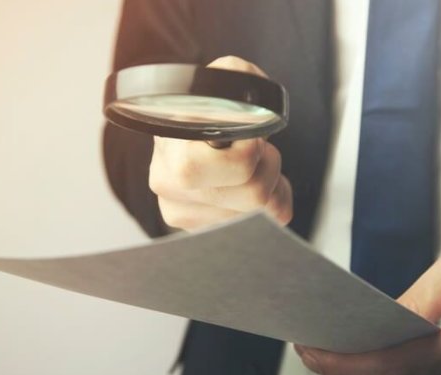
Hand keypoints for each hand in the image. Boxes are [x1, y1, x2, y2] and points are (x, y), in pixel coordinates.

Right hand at [149, 56, 292, 230]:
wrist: (195, 129)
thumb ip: (236, 76)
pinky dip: (273, 201)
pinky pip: (263, 223)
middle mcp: (167, 185)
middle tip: (257, 148)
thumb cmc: (212, 106)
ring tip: (253, 164)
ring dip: (270, 182)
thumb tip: (245, 90)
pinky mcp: (203, 230)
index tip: (248, 136)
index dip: (245, 152)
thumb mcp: (220, 80)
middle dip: (268, 165)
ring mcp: (182, 213)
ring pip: (260, 210)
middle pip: (251, 193)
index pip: (208, 169)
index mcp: (167, 146)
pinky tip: (255, 183)